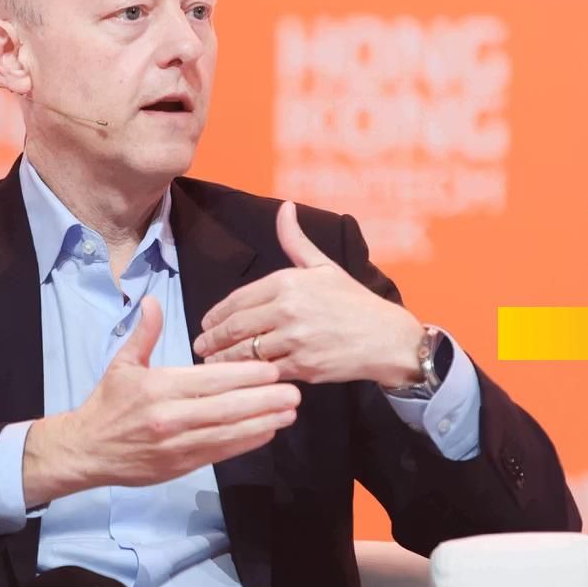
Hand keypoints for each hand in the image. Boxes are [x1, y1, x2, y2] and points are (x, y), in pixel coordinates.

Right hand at [21, 295, 299, 506]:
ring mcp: (177, 444)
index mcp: (159, 387)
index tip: (272, 369)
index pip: (211, 380)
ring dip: (263, 423)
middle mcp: (170, 417)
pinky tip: (267, 432)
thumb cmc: (107, 405)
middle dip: (264, 400)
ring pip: (228, 433)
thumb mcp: (122, 365)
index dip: (246, 376)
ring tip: (290, 412)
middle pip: (227, 408)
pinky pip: (220, 453)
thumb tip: (152, 302)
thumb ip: (144, 334)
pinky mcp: (180, 465)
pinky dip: (245, 443)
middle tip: (295, 391)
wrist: (86, 450)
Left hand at [192, 201, 423, 387]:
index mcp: (287, 282)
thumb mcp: (323, 267)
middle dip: (211, 340)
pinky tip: (238, 378)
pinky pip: (265, 371)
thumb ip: (295, 241)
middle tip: (200, 346)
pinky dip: (248, 376)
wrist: (387, 338)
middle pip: (234, 327)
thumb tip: (284, 208)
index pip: (237, 300)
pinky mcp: (303, 366)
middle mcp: (288, 308)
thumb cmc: (353, 302)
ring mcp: (294, 339)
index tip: (205, 324)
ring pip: (245, 352)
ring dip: (223, 360)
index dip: (215, 316)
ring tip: (212, 364)